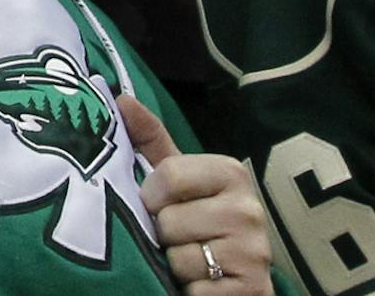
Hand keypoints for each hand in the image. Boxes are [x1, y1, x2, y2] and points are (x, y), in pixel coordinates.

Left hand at [118, 94, 272, 295]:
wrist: (240, 281)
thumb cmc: (202, 223)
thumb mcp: (181, 181)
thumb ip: (152, 141)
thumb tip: (120, 98)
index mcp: (232, 173)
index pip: (169, 175)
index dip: (153, 197)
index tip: (161, 206)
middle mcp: (249, 210)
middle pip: (170, 221)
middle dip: (165, 236)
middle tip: (181, 239)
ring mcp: (254, 253)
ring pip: (180, 259)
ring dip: (177, 267)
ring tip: (193, 263)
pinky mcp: (251, 291)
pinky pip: (196, 291)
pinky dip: (192, 292)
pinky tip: (204, 285)